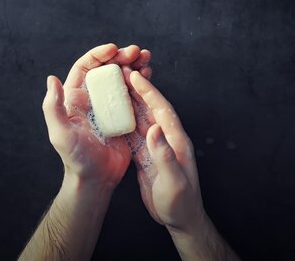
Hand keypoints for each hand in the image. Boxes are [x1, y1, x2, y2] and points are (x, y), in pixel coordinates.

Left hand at [41, 43, 152, 189]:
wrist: (96, 180)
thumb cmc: (76, 159)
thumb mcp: (60, 134)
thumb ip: (53, 108)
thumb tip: (51, 79)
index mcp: (76, 98)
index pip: (86, 68)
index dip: (98, 55)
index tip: (113, 49)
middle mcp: (93, 98)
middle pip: (107, 69)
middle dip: (122, 56)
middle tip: (136, 51)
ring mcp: (110, 107)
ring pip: (122, 78)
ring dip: (134, 65)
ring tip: (146, 58)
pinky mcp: (125, 116)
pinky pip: (134, 94)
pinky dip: (142, 82)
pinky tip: (150, 75)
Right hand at [122, 67, 204, 232]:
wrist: (180, 220)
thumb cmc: (180, 203)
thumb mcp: (173, 181)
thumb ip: (164, 154)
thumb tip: (154, 129)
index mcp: (176, 141)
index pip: (161, 109)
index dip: (149, 91)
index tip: (135, 76)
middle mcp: (167, 139)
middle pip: (150, 109)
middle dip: (137, 90)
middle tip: (121, 74)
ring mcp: (157, 147)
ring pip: (141, 119)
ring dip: (130, 103)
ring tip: (115, 89)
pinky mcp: (147, 156)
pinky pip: (135, 134)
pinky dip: (125, 122)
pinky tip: (113, 116)